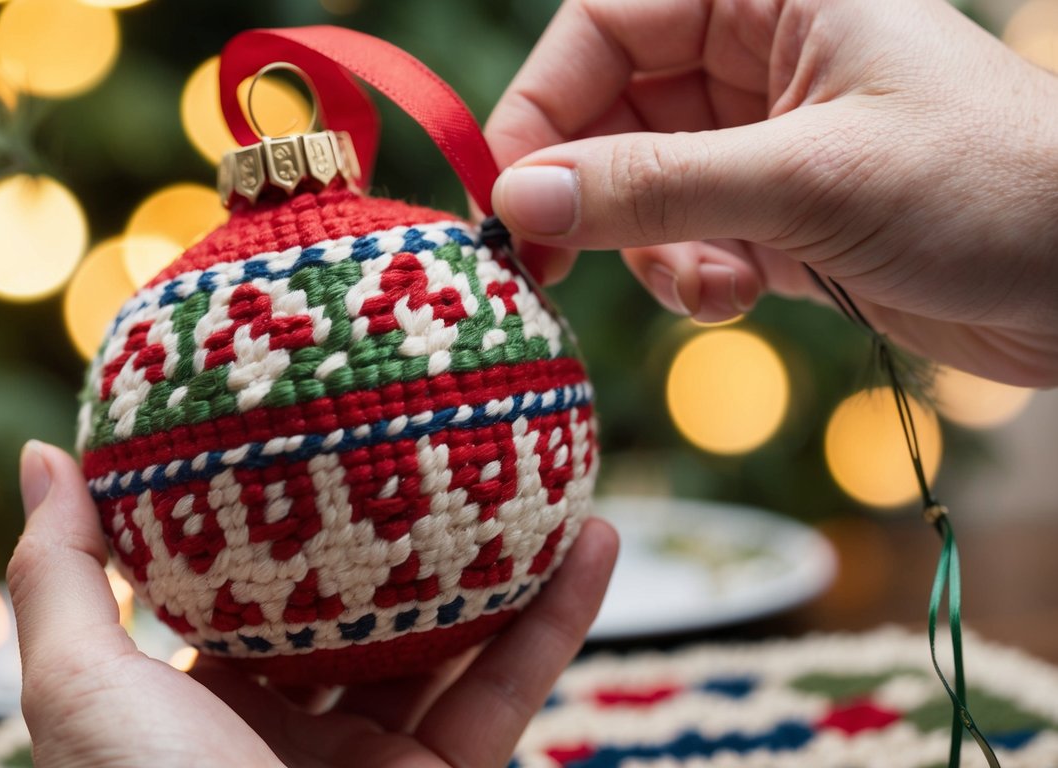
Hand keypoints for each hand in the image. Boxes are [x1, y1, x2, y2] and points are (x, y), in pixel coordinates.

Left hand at [7, 441, 618, 767]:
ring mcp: (376, 763)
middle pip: (355, 610)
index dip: (272, 510)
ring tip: (536, 466)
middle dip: (392, 531)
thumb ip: (60, 574)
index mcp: (200, 706)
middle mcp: (291, 733)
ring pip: (449, 643)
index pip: (240, 588)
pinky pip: (514, 690)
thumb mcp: (80, 687)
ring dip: (500, 560)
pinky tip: (595, 537)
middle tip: (428, 433)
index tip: (305, 426)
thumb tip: (44, 450)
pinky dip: (561, 619)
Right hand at [486, 0, 1057, 386]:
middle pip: (608, 112)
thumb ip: (654, 186)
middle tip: (553, 265)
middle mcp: (757, 56)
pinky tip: (735, 298)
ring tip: (704, 286)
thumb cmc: (990, 187)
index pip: (603, 25)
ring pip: (637, 186)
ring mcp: (763, 137)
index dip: (543, 105)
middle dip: (588, 193)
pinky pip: (683, 237)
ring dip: (647, 248)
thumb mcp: (808, 178)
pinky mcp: (775, 211)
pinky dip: (689, 275)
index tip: (509, 193)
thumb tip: (519, 198)